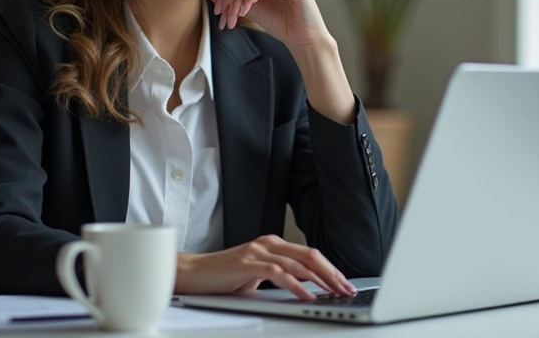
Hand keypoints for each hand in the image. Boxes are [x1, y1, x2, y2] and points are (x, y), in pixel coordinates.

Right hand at [174, 235, 356, 300]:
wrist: (190, 273)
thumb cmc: (221, 276)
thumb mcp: (254, 275)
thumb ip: (276, 275)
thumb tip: (302, 288)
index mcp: (271, 244)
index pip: (309, 254)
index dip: (329, 268)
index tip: (344, 282)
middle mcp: (267, 243)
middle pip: (309, 255)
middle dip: (332, 272)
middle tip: (348, 288)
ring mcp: (257, 252)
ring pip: (298, 263)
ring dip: (320, 280)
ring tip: (335, 292)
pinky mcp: (247, 264)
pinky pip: (279, 274)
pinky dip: (297, 285)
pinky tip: (308, 295)